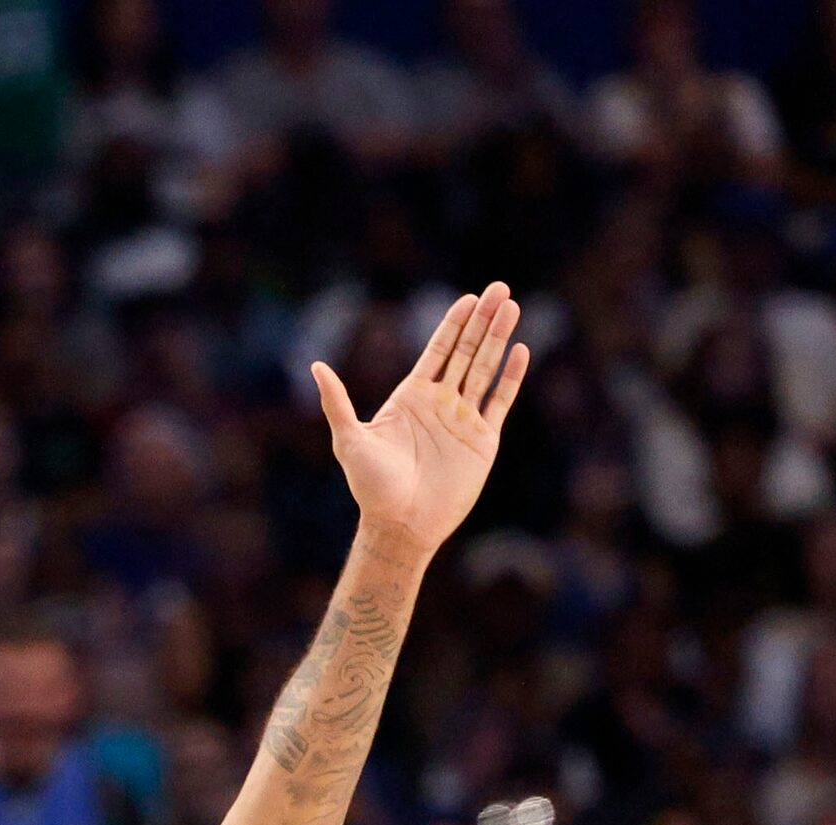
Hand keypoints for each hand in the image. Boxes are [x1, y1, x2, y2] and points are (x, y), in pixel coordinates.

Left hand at [309, 282, 528, 561]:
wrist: (400, 525)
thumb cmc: (371, 487)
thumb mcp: (350, 440)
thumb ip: (337, 402)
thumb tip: (315, 366)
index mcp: (411, 397)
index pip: (438, 351)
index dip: (454, 323)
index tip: (470, 298)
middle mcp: (439, 403)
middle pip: (466, 352)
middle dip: (483, 320)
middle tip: (501, 289)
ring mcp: (462, 420)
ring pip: (485, 369)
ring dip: (499, 339)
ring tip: (512, 307)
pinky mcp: (482, 441)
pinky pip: (499, 402)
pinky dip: (510, 377)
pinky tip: (520, 351)